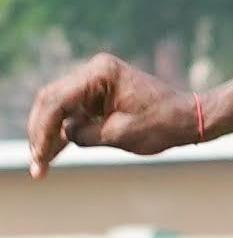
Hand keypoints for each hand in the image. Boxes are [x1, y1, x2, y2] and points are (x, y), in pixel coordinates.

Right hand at [28, 55, 196, 176]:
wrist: (191, 117)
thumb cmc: (163, 124)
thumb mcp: (119, 135)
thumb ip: (83, 134)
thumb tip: (62, 133)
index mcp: (101, 73)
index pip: (57, 102)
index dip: (43, 131)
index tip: (39, 157)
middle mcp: (95, 71)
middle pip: (51, 101)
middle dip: (40, 133)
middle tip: (36, 163)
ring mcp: (96, 81)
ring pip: (58, 108)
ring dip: (49, 135)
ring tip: (40, 166)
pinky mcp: (100, 94)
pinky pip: (73, 112)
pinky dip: (64, 132)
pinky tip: (52, 155)